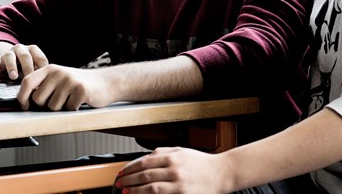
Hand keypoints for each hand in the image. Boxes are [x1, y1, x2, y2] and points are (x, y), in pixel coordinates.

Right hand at [0, 43, 47, 80]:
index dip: (43, 69)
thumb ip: (39, 74)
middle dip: (28, 67)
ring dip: (11, 67)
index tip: (44, 79)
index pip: (40, 57)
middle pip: (25, 56)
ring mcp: (7, 54)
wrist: (9, 62)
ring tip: (13, 77)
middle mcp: (20, 50)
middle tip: (30, 78)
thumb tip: (45, 88)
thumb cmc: (25, 67)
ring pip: (9, 57)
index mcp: (32, 50)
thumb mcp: (34, 68)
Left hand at [18, 64, 116, 110]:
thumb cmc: (78, 84)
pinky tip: (79, 101)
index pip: (27, 82)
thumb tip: (25, 102)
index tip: (25, 106)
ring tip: (71, 99)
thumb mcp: (59, 79)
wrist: (105, 82)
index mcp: (50, 69)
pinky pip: (68, 109)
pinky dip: (73, 109)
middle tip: (59, 101)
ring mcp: (69, 80)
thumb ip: (43, 85)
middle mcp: (58, 72)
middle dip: (46, 106)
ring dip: (61, 108)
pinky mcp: (81, 90)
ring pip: (53, 107)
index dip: (22, 97)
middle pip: (38, 99)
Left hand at [116, 147, 230, 193]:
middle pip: (145, 175)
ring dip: (136, 190)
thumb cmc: (202, 163)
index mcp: (172, 157)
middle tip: (119, 183)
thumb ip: (162, 153)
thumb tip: (143, 158)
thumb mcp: (181, 151)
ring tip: (126, 191)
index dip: (130, 168)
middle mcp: (175, 170)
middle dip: (129, 180)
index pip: (144, 162)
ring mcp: (179, 184)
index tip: (122, 173)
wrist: (222, 173)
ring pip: (151, 188)